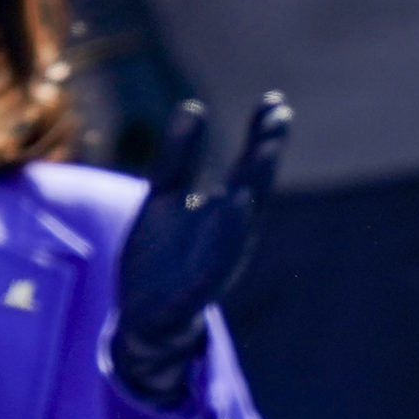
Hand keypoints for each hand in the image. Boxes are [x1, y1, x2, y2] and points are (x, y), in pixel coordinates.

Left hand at [112, 95, 290, 406]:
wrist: (142, 317)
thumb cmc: (161, 256)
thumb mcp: (165, 196)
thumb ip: (180, 156)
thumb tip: (194, 105)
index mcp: (226, 213)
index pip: (248, 169)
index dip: (261, 137)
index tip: (275, 101)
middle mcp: (229, 236)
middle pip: (250, 191)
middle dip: (261, 159)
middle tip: (275, 120)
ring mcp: (214, 264)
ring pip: (235, 231)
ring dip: (246, 201)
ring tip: (254, 165)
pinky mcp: (191, 293)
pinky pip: (208, 270)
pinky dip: (220, 249)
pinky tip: (226, 222)